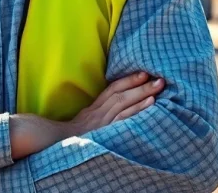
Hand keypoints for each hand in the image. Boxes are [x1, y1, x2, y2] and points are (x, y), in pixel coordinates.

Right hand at [9, 71, 163, 159]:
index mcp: (94, 108)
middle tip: (160, 78)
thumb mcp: (85, 120)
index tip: (143, 73)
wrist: (57, 145)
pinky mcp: (105, 130)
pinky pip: (124, 118)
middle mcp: (99, 112)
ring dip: (143, 94)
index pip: (113, 89)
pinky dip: (138, 110)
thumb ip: (98, 112)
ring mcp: (102, 121)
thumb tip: (113, 103)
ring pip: (124, 103)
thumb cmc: (73, 136)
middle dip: (141, 85)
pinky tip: (151, 105)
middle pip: (122, 94)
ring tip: (158, 87)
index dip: (128, 80)